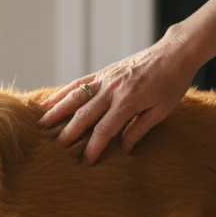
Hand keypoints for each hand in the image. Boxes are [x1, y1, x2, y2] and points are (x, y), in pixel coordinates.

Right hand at [37, 30, 200, 163]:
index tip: (84, 162)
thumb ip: (139, 129)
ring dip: (57, 111)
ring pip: (75, 97)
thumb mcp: (161, 111)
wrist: (174, 54)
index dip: (93, 148)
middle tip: (55, 149)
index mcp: (128, 102)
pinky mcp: (103, 72)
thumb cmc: (172, 84)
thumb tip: (123, 150)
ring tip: (42, 125)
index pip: (104, 129)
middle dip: (69, 133)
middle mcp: (112, 90)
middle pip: (84, 115)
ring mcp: (105, 79)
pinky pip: (78, 83)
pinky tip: (49, 102)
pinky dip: (62, 93)